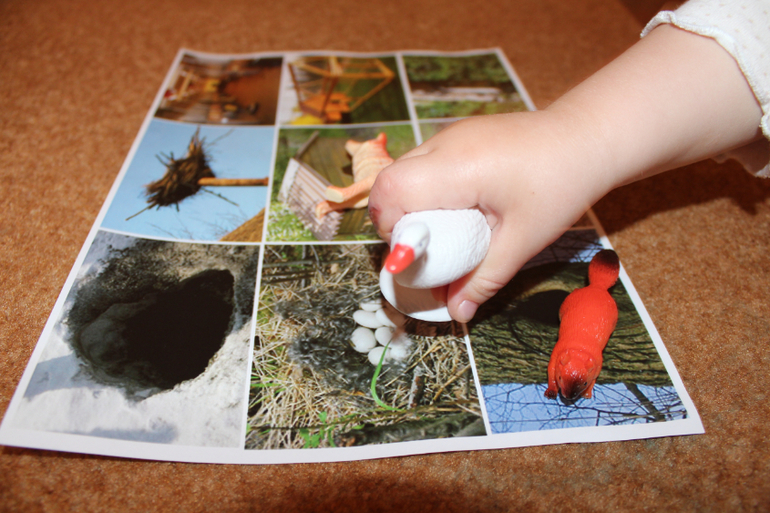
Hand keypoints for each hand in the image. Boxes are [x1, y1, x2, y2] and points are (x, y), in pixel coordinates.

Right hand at [368, 111, 611, 322]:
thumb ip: (484, 278)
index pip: (391, 191)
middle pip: (388, 181)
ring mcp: (449, 135)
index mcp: (457, 169)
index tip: (416, 254)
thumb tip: (456, 313)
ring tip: (442, 229)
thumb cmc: (560, 185)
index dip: (390, 228)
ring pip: (403, 169)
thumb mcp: (523, 240)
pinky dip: (424, 189)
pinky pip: (423, 163)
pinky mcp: (458, 134)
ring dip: (409, 203)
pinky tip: (456, 207)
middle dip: (395, 220)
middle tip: (427, 248)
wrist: (587, 138)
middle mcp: (444, 144)